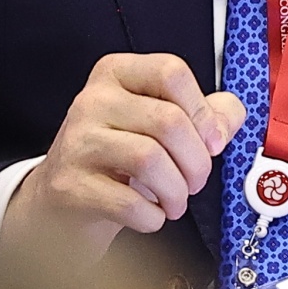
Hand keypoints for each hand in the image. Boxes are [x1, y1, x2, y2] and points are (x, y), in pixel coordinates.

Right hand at [4, 53, 246, 257]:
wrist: (58, 203)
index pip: (171, 72)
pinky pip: (128, 202)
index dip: (203, 111)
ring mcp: (77, 142)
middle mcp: (93, 100)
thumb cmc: (114, 160)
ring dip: (176, 191)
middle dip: (196, 162)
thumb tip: (229, 115)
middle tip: (194, 182)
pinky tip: (150, 215)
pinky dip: (152, 216)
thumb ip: (202, 113)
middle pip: (167, 121)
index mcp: (117, 74)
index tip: (213, 141)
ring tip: (174, 202)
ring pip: (149, 158)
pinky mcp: (69, 186)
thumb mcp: (155, 125)